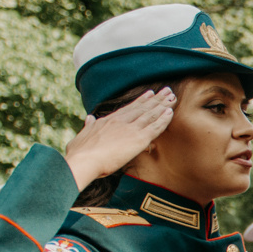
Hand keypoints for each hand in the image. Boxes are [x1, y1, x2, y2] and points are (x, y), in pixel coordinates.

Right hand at [61, 87, 176, 188]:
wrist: (83, 160)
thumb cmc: (79, 153)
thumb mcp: (82, 135)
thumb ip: (88, 126)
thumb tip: (89, 118)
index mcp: (108, 120)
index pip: (128, 108)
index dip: (141, 101)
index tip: (150, 94)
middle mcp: (120, 121)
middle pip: (142, 107)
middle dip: (156, 99)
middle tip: (167, 91)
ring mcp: (130, 128)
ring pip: (150, 114)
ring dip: (163, 105)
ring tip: (173, 97)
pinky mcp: (138, 139)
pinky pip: (155, 127)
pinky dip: (163, 119)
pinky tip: (170, 112)